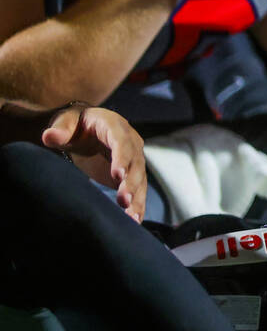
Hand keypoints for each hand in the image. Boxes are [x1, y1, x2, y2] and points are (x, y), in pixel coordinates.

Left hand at [42, 105, 145, 222]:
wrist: (83, 130)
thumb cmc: (74, 124)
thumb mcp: (65, 122)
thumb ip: (59, 129)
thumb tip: (49, 136)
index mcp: (114, 126)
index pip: (121, 141)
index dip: (121, 157)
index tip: (118, 175)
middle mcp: (130, 141)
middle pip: (135, 162)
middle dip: (131, 182)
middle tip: (124, 200)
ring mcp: (132, 158)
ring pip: (139, 179)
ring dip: (137, 198)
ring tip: (131, 217)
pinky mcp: (131, 174)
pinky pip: (137, 190)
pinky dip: (137, 205)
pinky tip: (134, 220)